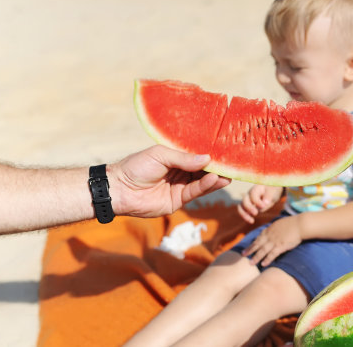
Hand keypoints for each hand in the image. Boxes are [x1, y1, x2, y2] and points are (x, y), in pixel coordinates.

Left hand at [109, 145, 230, 217]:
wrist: (119, 190)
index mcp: (174, 158)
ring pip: (201, 182)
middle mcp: (179, 172)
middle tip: (233, 163)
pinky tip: (215, 179)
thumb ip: (184, 158)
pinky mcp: (178, 201)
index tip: (225, 151)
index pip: (196, 156)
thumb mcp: (161, 155)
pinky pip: (195, 192)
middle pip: (202, 170)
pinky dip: (206, 186)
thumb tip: (207, 158)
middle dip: (217, 167)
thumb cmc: (136, 167)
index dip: (209, 154)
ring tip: (227, 173)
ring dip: (215, 178)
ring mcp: (179, 187)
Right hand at [237, 185, 282, 223]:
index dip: (257, 201)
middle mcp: (249, 194)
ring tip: (251, 220)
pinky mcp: (248, 207)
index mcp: (256, 189)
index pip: (253, 194)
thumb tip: (265, 203)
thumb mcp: (273, 192)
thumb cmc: (272, 190)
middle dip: (249, 207)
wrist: (271, 192)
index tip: (263, 206)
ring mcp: (247, 200)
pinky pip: (243, 211)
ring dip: (244, 214)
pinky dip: (245, 217)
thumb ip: (268, 196)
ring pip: (241, 207)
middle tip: (256, 213)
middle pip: (244, 200)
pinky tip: (251, 221)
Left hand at [242, 216, 301, 265]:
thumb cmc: (293, 223)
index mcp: (269, 229)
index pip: (258, 237)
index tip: (248, 247)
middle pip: (257, 244)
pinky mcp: (281, 246)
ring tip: (250, 263)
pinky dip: (267, 259)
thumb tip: (272, 230)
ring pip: (263, 250)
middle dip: (249, 250)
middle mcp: (270, 236)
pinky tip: (263, 264)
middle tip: (242, 255)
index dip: (253, 243)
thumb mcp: (280, 223)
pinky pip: (272, 254)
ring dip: (256, 257)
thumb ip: (274, 228)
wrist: (300, 224)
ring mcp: (275, 241)